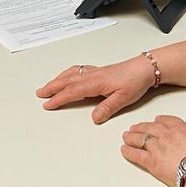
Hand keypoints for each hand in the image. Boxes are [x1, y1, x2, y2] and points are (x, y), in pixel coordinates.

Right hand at [36, 56, 155, 123]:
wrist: (145, 68)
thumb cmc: (135, 81)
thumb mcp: (123, 98)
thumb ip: (107, 108)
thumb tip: (94, 118)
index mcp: (96, 82)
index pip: (73, 91)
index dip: (59, 98)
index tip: (48, 104)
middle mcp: (93, 75)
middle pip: (67, 81)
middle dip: (52, 87)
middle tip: (40, 93)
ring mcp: (95, 72)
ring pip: (71, 74)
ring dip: (58, 79)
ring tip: (48, 85)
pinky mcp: (99, 71)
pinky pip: (78, 70)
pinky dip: (68, 73)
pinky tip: (67, 76)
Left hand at [121, 116, 185, 186]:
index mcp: (181, 129)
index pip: (168, 121)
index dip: (161, 120)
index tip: (156, 120)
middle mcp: (166, 136)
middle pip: (150, 128)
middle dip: (142, 127)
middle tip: (135, 127)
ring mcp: (157, 148)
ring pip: (141, 139)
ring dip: (132, 137)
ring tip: (126, 136)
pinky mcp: (151, 162)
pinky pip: (137, 155)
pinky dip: (129, 152)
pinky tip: (124, 149)